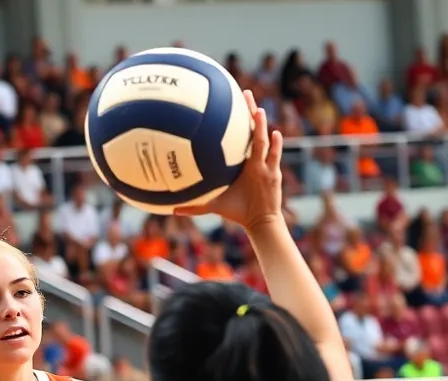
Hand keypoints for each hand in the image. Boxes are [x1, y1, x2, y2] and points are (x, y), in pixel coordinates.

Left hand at [174, 89, 284, 230]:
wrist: (258, 221)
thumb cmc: (236, 210)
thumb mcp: (213, 204)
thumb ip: (194, 206)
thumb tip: (171, 210)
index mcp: (241, 161)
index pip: (238, 135)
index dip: (236, 118)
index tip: (228, 100)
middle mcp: (254, 159)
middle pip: (252, 130)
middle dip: (249, 111)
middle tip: (245, 92)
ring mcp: (264, 165)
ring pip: (262, 142)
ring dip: (261, 126)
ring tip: (258, 111)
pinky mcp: (273, 175)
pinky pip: (274, 158)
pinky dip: (275, 146)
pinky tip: (276, 134)